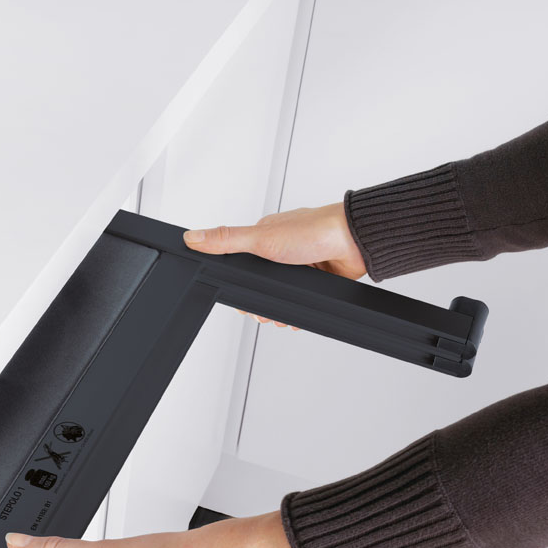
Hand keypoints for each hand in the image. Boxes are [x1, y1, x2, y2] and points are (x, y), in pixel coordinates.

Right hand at [182, 202, 365, 327]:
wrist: (354, 242)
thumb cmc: (313, 230)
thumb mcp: (260, 238)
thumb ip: (226, 240)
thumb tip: (192, 237)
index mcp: (263, 237)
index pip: (240, 266)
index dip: (239, 288)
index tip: (242, 304)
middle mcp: (281, 250)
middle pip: (261, 285)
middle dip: (261, 304)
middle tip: (265, 314)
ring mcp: (300, 264)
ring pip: (282, 295)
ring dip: (281, 309)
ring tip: (282, 316)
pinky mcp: (317, 277)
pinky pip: (302, 299)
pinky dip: (301, 309)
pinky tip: (300, 312)